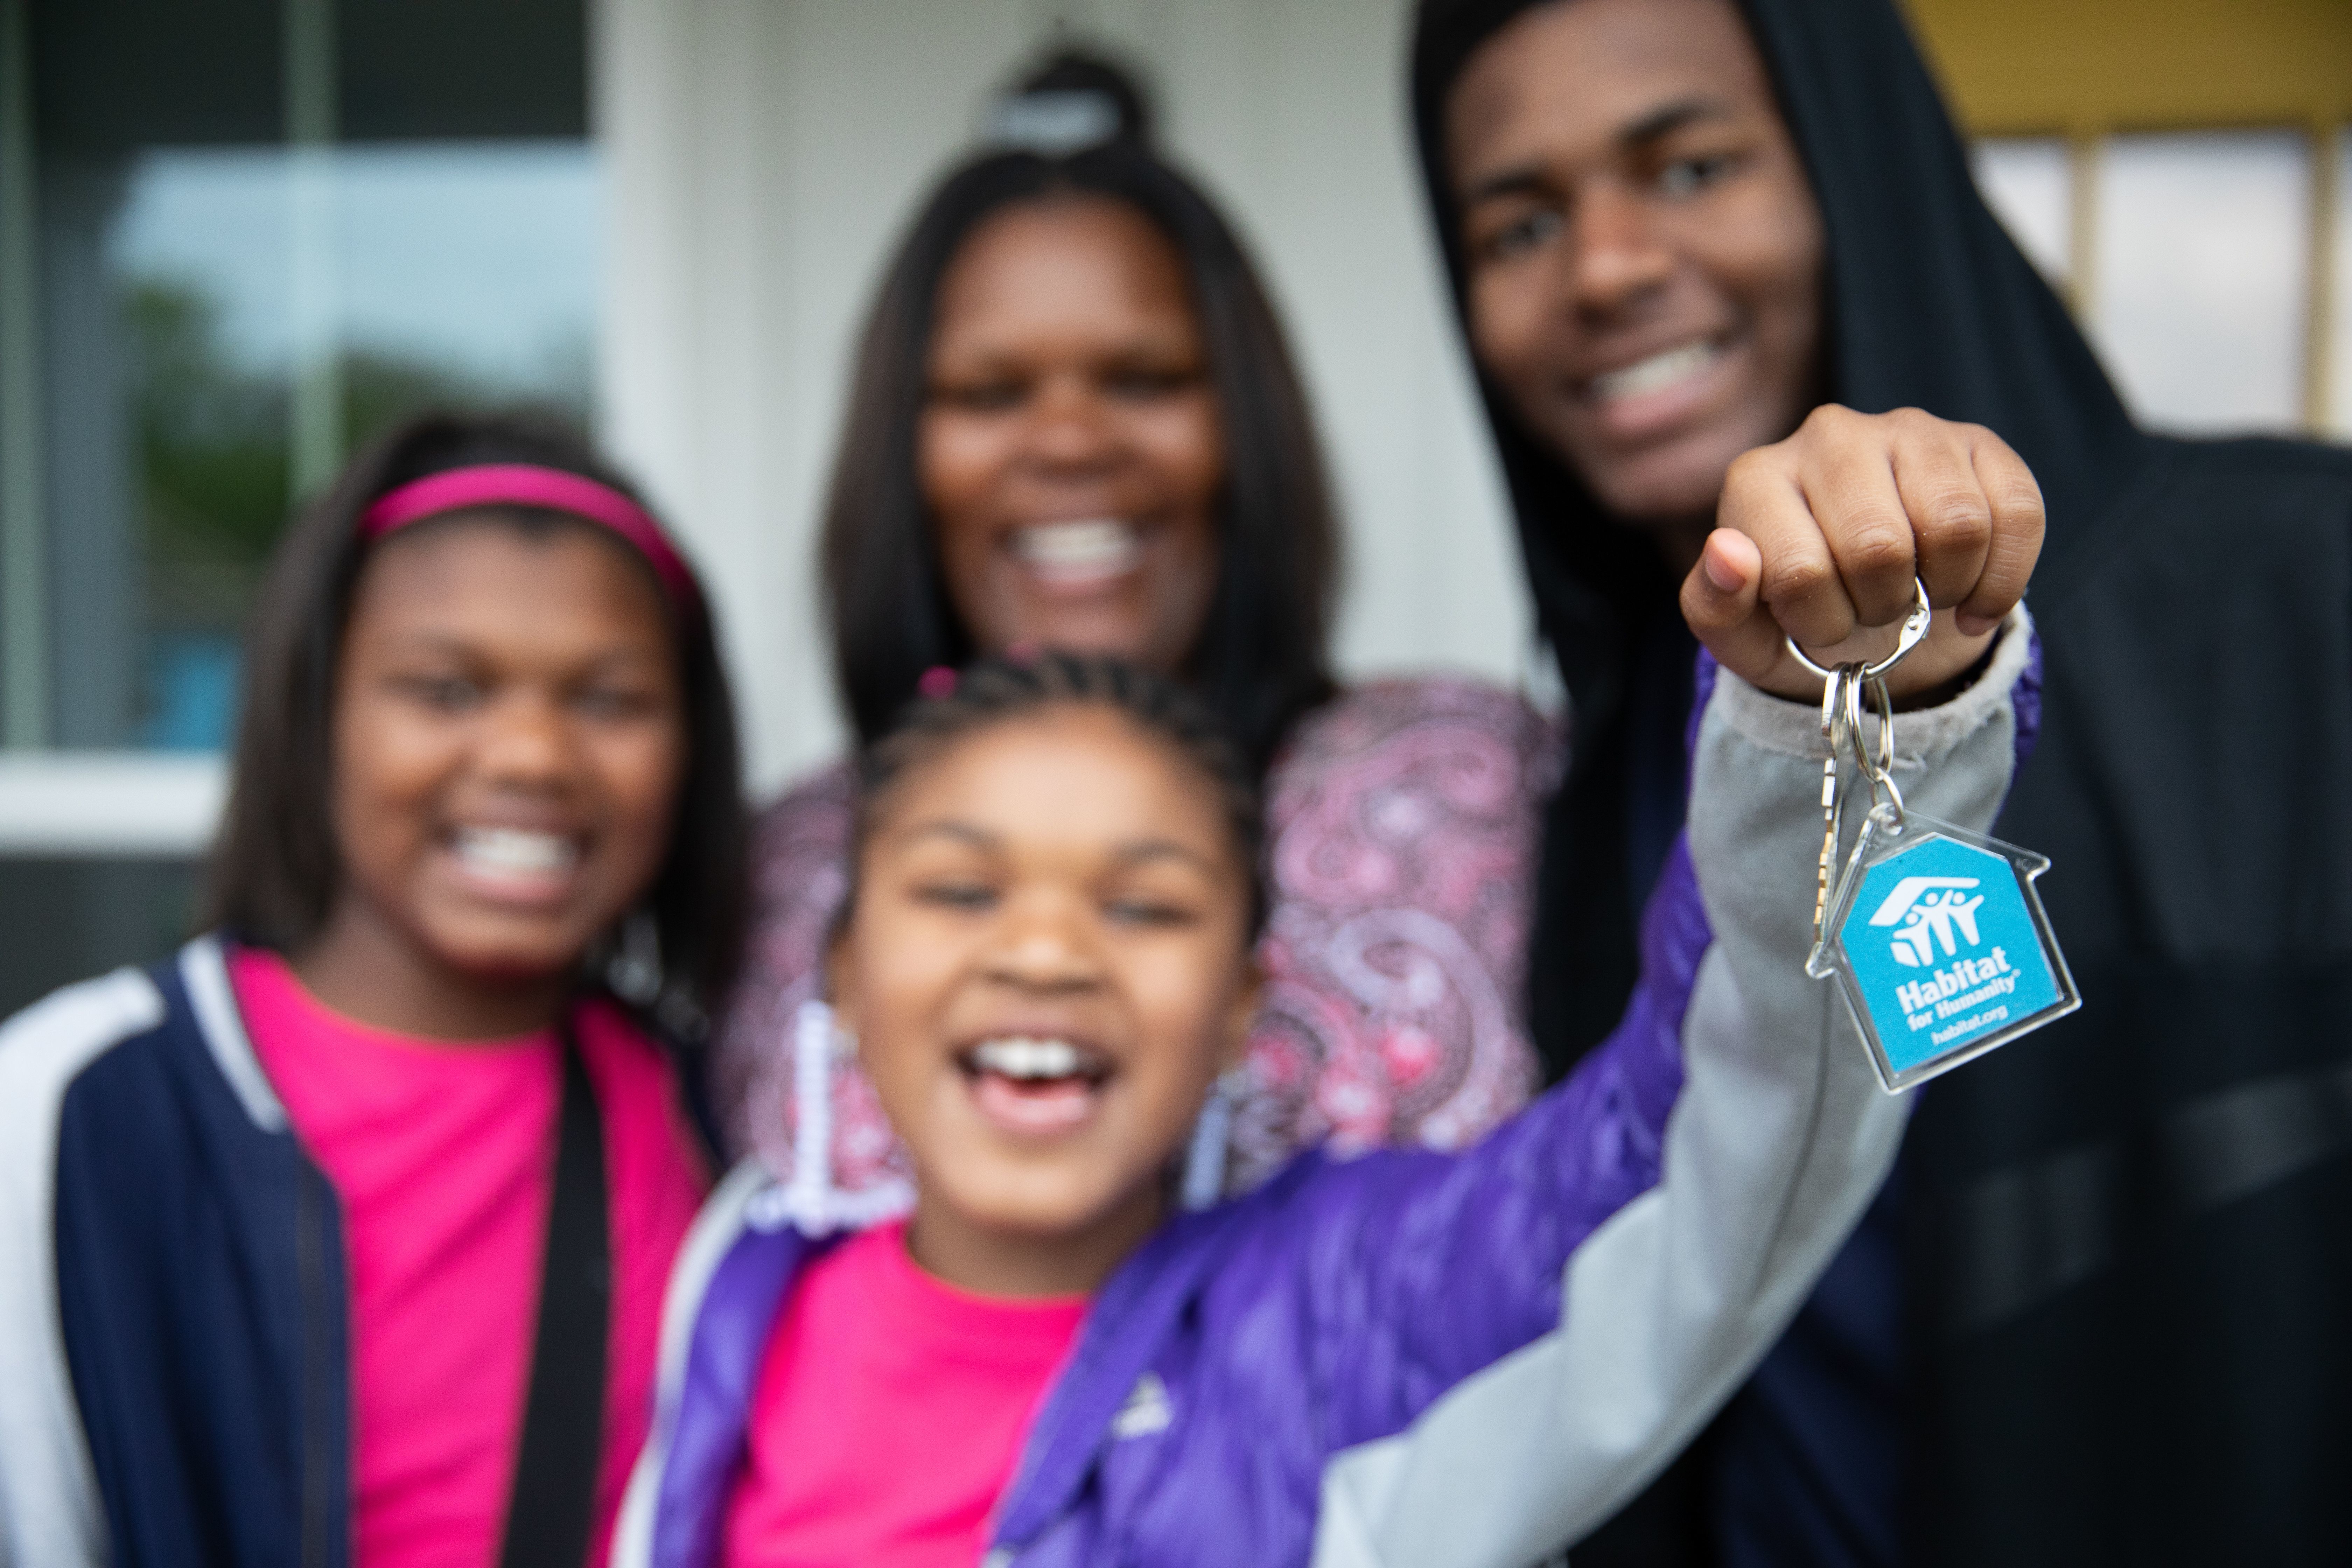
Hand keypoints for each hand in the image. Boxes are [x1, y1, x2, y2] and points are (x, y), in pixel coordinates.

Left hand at [1681, 406, 2044, 702]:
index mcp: (1757, 478)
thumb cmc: (1797, 619)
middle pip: (1879, 548)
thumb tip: (1727, 553)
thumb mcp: (1742, 633)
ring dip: (1943, 592)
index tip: (1820, 625)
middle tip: (1871, 611)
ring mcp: (1908, 430)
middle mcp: (1828, 435)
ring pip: (1955, 527)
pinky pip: (2016, 513)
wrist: (1873, 617)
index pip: (1799, 569)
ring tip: (1918, 595)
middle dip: (1879, 608)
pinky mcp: (1978, 443)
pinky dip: (2001, 579)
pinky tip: (1971, 598)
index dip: (1820, 622)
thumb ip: (1714, 604)